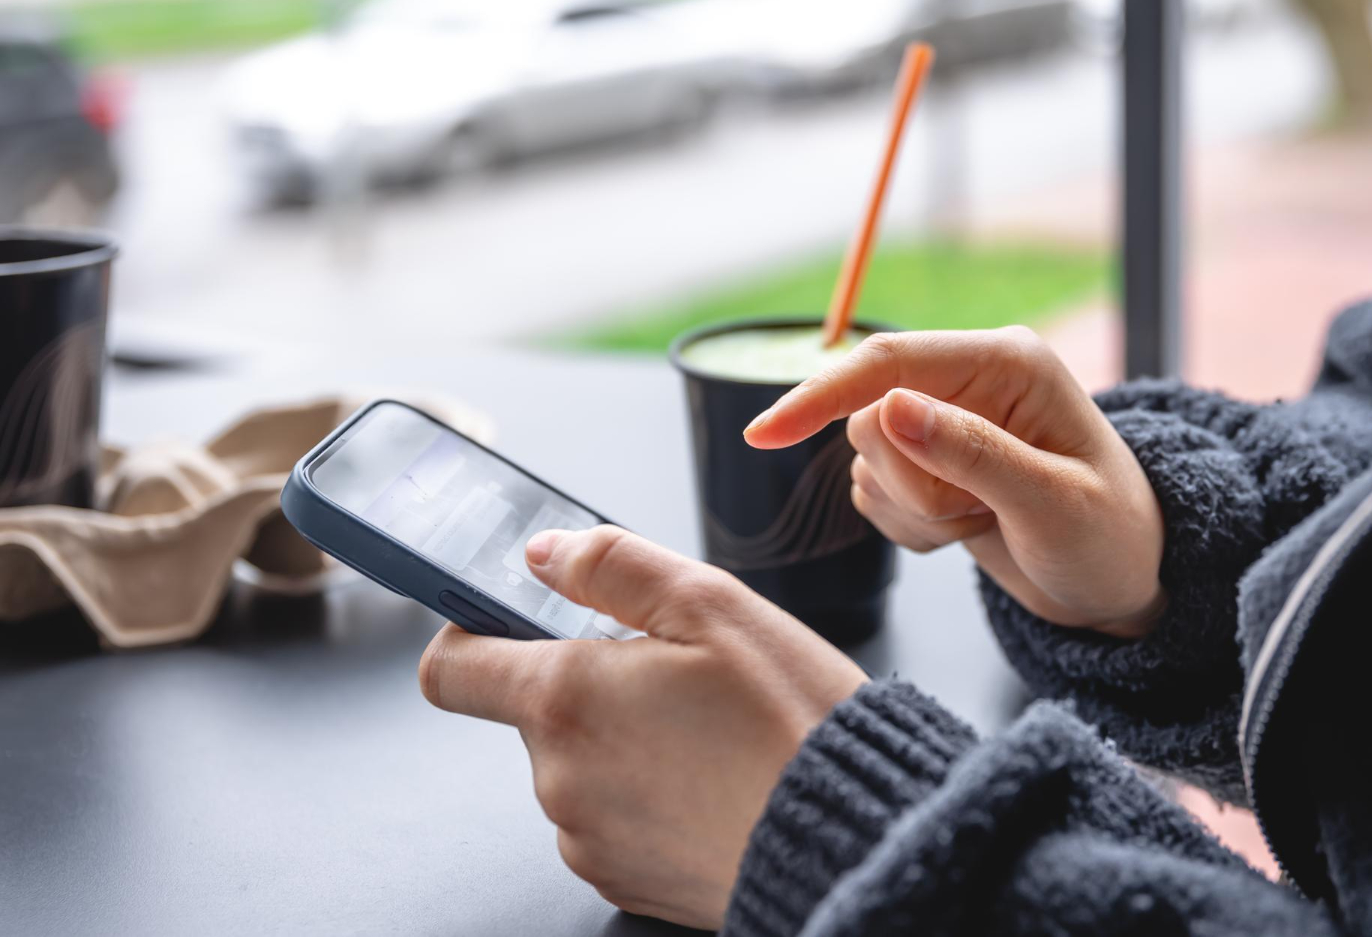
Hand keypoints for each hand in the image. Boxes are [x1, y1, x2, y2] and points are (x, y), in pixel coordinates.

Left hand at [418, 525, 867, 928]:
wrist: (856, 842)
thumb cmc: (792, 723)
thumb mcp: (712, 605)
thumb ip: (611, 565)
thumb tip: (543, 554)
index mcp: (565, 699)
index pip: (450, 669)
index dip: (471, 634)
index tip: (511, 622)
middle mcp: (559, 778)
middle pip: (536, 713)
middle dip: (591, 685)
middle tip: (677, 676)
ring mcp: (588, 839)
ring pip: (580, 766)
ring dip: (624, 742)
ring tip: (710, 734)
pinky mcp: (625, 882)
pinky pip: (613, 821)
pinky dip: (650, 796)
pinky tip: (713, 782)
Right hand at [744, 328, 1165, 638]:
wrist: (1123, 584)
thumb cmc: (1110, 538)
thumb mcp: (1051, 503)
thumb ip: (970, 453)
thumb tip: (889, 409)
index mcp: (1004, 362)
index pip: (887, 362)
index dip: (819, 395)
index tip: (764, 436)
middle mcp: (967, 379)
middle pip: (867, 419)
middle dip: (908, 484)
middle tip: (972, 514)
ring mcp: (944, 421)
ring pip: (866, 462)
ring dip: (912, 512)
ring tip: (980, 523)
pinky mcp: (928, 462)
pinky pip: (874, 494)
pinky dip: (909, 527)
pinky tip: (966, 530)